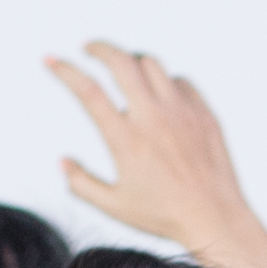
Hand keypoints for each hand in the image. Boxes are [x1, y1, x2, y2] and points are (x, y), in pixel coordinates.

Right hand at [48, 42, 258, 259]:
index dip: (65, 70)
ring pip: (152, 64)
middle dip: (99, 48)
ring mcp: (182, 112)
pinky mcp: (204, 113)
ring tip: (124, 68)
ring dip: (132, 61)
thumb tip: (62, 161)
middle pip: (121, 62)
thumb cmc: (164, 216)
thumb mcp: (114, 206)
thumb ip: (81, 184)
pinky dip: (164, 81)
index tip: (50, 60)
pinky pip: (181, 81)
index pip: (88, 91)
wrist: (216, 219)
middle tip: (88, 48)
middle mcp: (153, 119)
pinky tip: (159, 93)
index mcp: (126, 140)